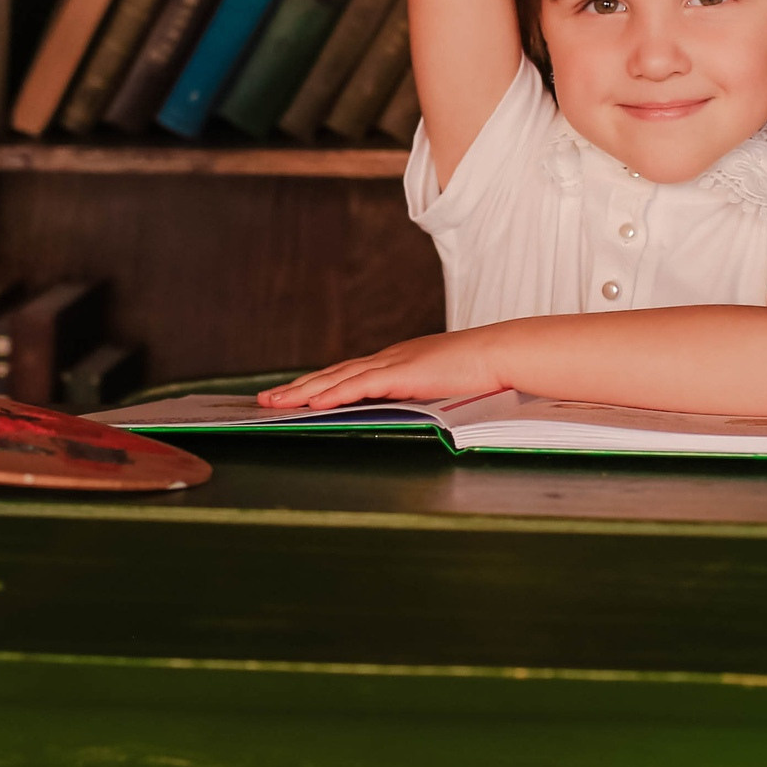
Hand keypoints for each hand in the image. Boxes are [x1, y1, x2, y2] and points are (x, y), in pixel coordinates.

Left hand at [257, 327, 507, 410]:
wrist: (501, 353)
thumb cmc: (480, 372)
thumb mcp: (440, 387)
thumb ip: (419, 397)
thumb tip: (408, 413)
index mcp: (397, 362)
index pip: (347, 374)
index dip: (318, 384)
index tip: (293, 393)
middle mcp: (389, 359)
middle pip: (333, 374)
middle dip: (298, 387)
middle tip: (265, 398)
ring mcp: (394, 363)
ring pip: (338, 378)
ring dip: (304, 391)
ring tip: (276, 402)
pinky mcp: (402, 373)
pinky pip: (360, 385)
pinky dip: (334, 394)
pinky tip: (314, 403)